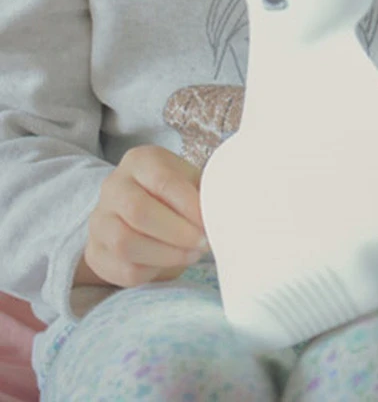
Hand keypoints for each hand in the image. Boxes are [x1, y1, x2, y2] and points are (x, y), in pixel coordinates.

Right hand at [78, 145, 206, 287]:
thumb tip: (228, 210)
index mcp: (139, 161)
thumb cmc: (176, 194)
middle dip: (177, 232)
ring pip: (126, 243)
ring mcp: (98, 221)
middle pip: (139, 212)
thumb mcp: (191, 180)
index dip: (188, 204)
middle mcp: (112, 186)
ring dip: (166, 254)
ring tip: (192, 254)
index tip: (209, 221)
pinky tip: (171, 262)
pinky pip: (122, 269)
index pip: (162, 180)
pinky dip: (152, 270)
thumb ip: (205, 190)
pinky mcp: (95, 253)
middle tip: (203, 243)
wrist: (141, 212)